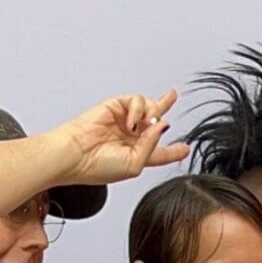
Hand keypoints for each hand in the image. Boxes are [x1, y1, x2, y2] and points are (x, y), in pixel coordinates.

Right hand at [52, 90, 190, 185]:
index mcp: (137, 155)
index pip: (160, 152)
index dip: (174, 150)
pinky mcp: (114, 107)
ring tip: (145, 123)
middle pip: (154, 119)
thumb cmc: (99, 166)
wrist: (75, 155)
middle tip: (171, 96)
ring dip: (152, 113)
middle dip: (163, 107)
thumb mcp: (134, 165)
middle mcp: (131, 136)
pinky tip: (131, 121)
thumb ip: (152, 146)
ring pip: (149, 107)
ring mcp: (123, 120)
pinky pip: (136, 101)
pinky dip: (138, 109)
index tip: (185, 148)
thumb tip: (163, 125)